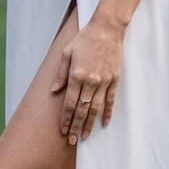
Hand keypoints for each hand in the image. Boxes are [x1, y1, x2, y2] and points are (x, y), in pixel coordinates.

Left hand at [53, 16, 124, 142]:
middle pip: (81, 110)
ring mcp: (104, 81)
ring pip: (95, 108)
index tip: (62, 130)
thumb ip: (61, 74)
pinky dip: (108, 113)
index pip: (69, 104)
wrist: (107, 29)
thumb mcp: (67, 53)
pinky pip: (110, 100)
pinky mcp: (114, 79)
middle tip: (72, 140)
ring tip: (85, 136)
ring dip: (89, 124)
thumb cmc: (85, 39)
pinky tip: (105, 123)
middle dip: (75, 127)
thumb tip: (54, 91)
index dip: (65, 119)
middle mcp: (90, 81)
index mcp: (76, 75)